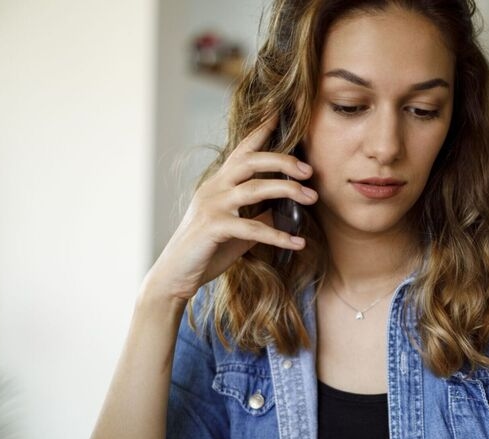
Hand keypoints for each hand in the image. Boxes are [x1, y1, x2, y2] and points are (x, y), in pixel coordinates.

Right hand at [145, 115, 317, 301]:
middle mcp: (214, 188)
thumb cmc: (208, 249)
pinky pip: (252, 227)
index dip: (261, 131)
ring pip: (254, 188)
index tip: (281, 114)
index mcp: (219, 183)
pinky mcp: (213, 228)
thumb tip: (286, 208)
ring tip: (312, 198)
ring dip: (287, 191)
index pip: (242, 150)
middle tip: (310, 170)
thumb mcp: (238, 227)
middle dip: (283, 161)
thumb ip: (259, 214)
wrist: (176, 274)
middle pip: (251, 161)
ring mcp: (212, 206)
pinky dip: (278, 235)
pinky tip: (298, 243)